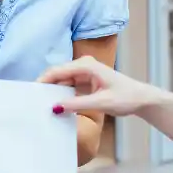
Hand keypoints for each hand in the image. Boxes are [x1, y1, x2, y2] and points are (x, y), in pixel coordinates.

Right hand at [36, 56, 162, 116]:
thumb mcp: (101, 103)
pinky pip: (69, 86)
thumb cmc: (126, 97)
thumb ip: (77, 104)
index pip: (57, 71)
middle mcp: (83, 66)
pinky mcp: (86, 81)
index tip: (31, 92)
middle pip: (57, 75)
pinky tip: (55, 104)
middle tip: (33, 100)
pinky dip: (62, 94)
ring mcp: (84, 73)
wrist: (142, 99)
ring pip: (62, 81)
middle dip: (45, 86)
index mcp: (86, 66)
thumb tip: (55, 107)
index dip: (43, 81)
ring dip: (53, 91)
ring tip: (41, 104)